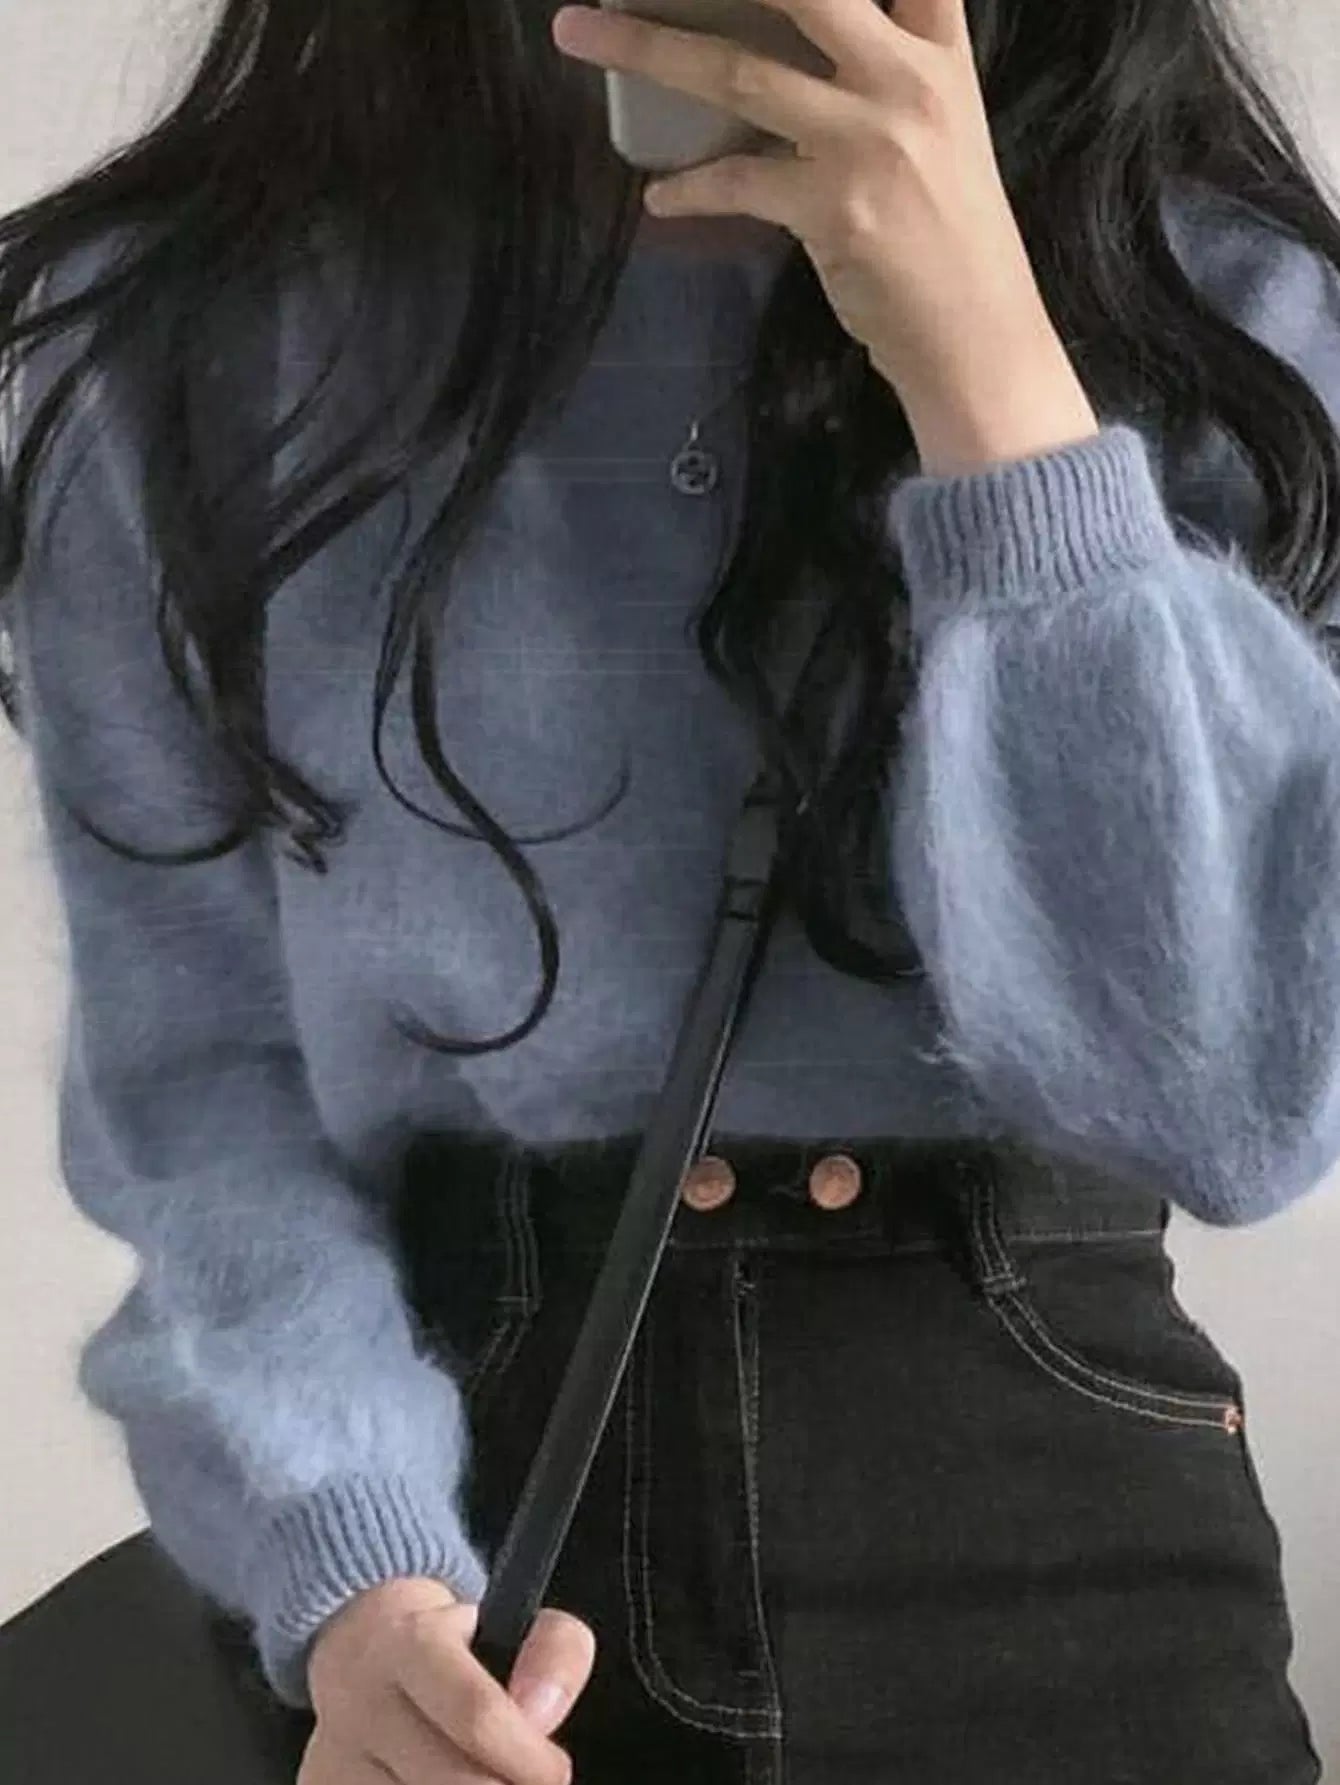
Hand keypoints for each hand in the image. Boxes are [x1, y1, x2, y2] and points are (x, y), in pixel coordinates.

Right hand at [300, 1577, 596, 1784]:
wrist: (355, 1642)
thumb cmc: (447, 1640)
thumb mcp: (510, 1619)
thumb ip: (555, 1652)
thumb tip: (544, 1713)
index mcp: (413, 1646)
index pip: (476, 1715)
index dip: (527, 1757)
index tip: (555, 1772)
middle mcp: (363, 1704)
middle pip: (451, 1782)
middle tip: (526, 1783)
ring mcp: (333, 1758)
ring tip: (484, 1780)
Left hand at [551, 0, 1098, 473]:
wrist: (978, 339)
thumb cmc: (951, 240)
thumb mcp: (942, 131)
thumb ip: (888, 72)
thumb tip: (800, 47)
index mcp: (938, 52)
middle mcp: (906, 80)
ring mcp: (868, 142)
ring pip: (738, 71)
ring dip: (646, 49)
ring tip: (578, 32)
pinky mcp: (833, 207)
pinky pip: (735, 182)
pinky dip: (688, 190)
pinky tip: (659, 197)